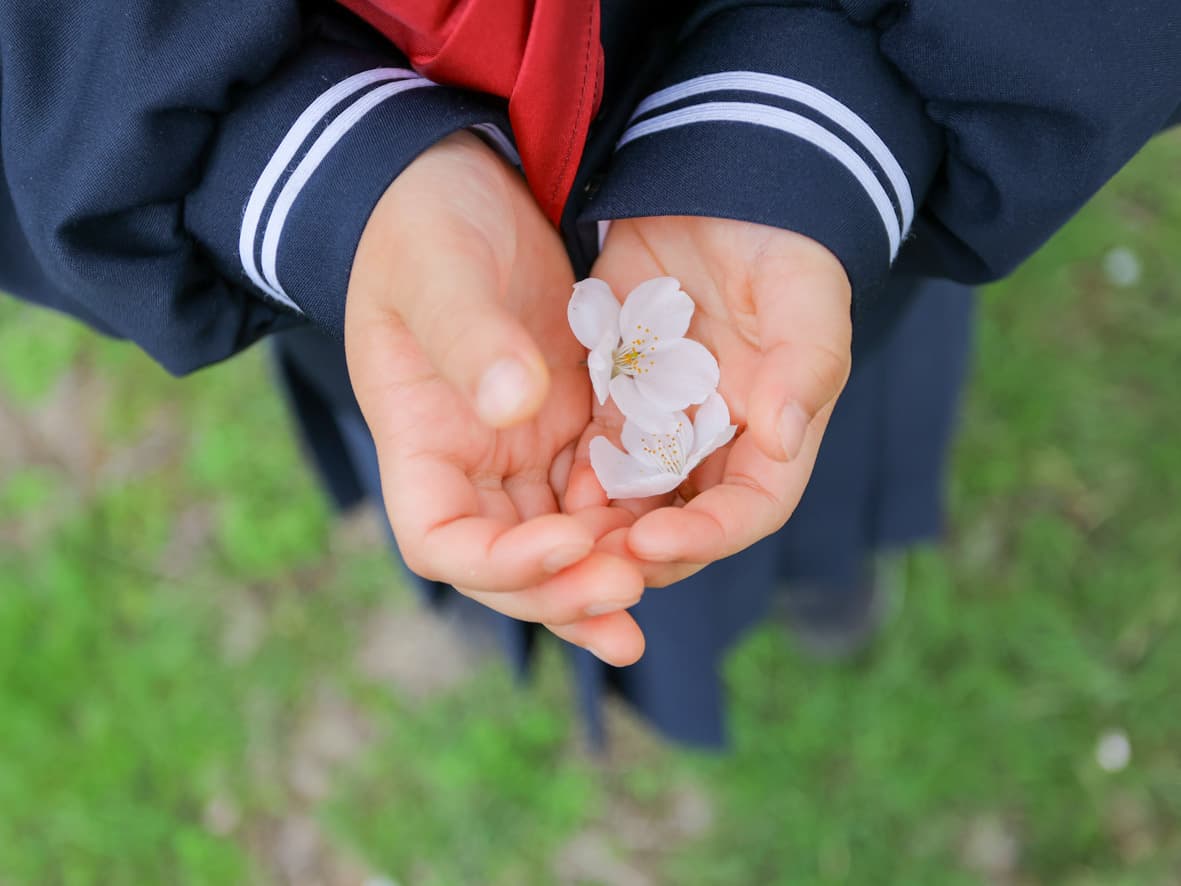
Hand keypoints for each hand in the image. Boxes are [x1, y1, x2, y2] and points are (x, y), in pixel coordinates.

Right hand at [345, 132, 644, 664]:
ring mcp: (518, 447)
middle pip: (507, 563)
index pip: (442, 541)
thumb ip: (471, 340)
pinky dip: (628, 518)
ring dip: (603, 570)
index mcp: (418, 440)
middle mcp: (468, 462)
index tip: (566, 538)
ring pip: (559, 538)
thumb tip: (514, 411)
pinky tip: (671, 531)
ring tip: (653, 587)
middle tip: (626, 594)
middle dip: (563, 589)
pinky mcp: (565, 421)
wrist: (452, 181)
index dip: (500, 561)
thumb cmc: (422, 222)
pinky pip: (598, 489)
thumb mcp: (436, 272)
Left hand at [565, 215, 852, 585]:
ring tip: (555, 542)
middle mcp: (719, 440)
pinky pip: (592, 448)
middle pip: (684, 519)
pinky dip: (574, 474)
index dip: (706, 536)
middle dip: (642, 550)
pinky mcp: (616, 392)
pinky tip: (541, 487)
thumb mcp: (805, 295)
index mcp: (776, 430)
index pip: (750, 508)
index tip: (653, 543)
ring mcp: (664, 419)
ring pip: (632, 496)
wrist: (720, 183)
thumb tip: (784, 439)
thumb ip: (806, 365)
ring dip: (600, 525)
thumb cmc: (780, 240)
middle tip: (589, 564)